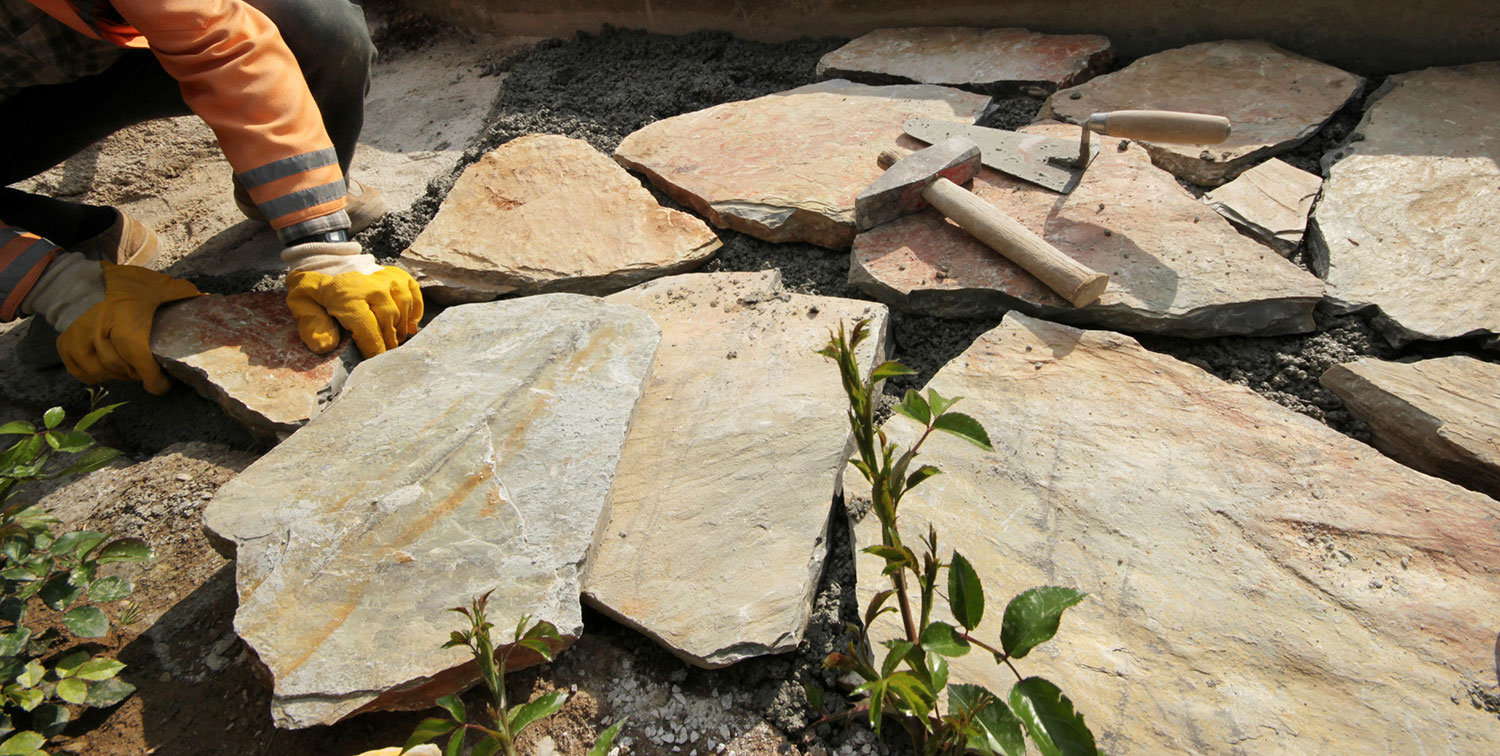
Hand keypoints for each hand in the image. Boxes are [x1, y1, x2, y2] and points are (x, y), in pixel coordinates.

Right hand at [57, 261, 201, 393]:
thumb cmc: (123, 283)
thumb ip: (181, 294)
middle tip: (149, 371)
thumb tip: (209, 300)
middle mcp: (100, 335)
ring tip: (130, 368)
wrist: (81, 278)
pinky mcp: (65, 345)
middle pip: (122, 369)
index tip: (162, 385)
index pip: (139, 360)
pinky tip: (109, 368)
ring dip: (119, 375)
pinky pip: (82, 372)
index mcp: (125, 323)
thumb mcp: (157, 285)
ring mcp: (79, 341)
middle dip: (139, 374)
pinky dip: (96, 375)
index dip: (153, 379)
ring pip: (102, 373)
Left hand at [283, 241, 422, 356]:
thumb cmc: (313, 286)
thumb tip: (326, 346)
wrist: (324, 258)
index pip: (368, 329)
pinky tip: (409, 324)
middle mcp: (371, 286)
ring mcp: (386, 278)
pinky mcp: (397, 274)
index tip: (374, 362)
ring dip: (400, 328)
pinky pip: (414, 294)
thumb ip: (312, 325)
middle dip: (388, 342)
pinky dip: (415, 311)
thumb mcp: (301, 304)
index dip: (374, 349)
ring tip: (393, 339)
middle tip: (383, 354)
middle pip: (389, 321)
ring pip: (403, 309)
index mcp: (347, 295)